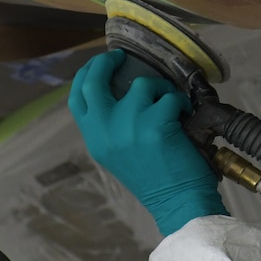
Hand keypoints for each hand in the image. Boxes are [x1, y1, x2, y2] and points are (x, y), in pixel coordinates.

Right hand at [68, 50, 225, 236]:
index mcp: (94, 140)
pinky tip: (183, 118)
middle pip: (94, 82)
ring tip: (170, 105)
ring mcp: (128, 127)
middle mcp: (105, 132)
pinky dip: (179, 103)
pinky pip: (169, 97)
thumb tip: (120, 92)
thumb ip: (112, 127)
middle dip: (107, 62)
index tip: (100, 64)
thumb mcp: (119, 155)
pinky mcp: (154, 125)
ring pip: (143, 85)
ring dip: (160, 89)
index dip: (86, 74)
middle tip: (122, 57)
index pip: (77, 98)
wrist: (177, 203)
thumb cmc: (155, 181)